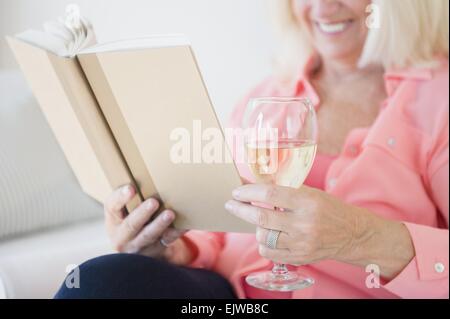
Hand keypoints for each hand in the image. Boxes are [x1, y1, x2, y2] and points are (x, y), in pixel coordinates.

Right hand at [104, 185, 193, 264]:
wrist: (135, 249)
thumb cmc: (130, 219)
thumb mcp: (123, 211)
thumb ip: (130, 196)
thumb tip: (146, 170)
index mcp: (113, 220)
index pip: (111, 207)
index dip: (120, 197)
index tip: (130, 188)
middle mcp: (122, 236)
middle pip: (131, 224)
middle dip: (142, 213)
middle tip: (153, 202)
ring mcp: (138, 246)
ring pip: (148, 235)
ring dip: (159, 224)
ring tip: (170, 214)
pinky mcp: (155, 250)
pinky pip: (167, 241)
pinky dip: (177, 231)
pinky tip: (185, 223)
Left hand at [225, 184, 413, 278]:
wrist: (352, 233)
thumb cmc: (328, 208)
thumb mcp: (309, 192)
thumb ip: (283, 190)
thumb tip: (252, 184)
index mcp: (307, 201)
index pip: (270, 194)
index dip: (249, 192)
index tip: (237, 191)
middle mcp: (304, 223)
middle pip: (262, 216)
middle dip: (240, 209)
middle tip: (230, 204)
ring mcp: (301, 243)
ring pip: (263, 236)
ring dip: (255, 227)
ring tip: (260, 221)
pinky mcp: (299, 258)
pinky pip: (269, 253)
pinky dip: (263, 244)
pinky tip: (268, 236)